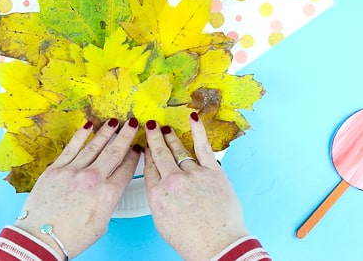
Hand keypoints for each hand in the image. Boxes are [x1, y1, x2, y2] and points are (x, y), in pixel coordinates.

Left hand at [14, 118, 139, 258]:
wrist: (41, 238)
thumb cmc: (70, 237)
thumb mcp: (101, 224)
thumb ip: (108, 202)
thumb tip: (108, 190)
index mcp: (107, 194)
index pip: (126, 169)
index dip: (133, 157)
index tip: (137, 148)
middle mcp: (93, 179)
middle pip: (114, 152)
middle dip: (126, 135)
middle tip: (133, 123)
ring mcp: (73, 171)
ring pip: (94, 146)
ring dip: (106, 132)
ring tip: (115, 122)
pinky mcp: (56, 169)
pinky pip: (71, 148)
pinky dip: (81, 135)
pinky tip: (88, 126)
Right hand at [143, 113, 249, 260]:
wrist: (216, 245)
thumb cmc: (191, 240)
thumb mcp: (162, 222)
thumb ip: (159, 199)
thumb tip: (160, 186)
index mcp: (157, 194)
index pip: (149, 167)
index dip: (147, 154)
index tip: (145, 146)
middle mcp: (172, 180)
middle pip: (160, 153)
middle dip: (154, 137)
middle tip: (150, 126)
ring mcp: (193, 174)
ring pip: (179, 149)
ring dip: (171, 136)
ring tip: (165, 128)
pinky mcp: (213, 171)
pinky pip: (202, 146)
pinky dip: (197, 130)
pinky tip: (192, 118)